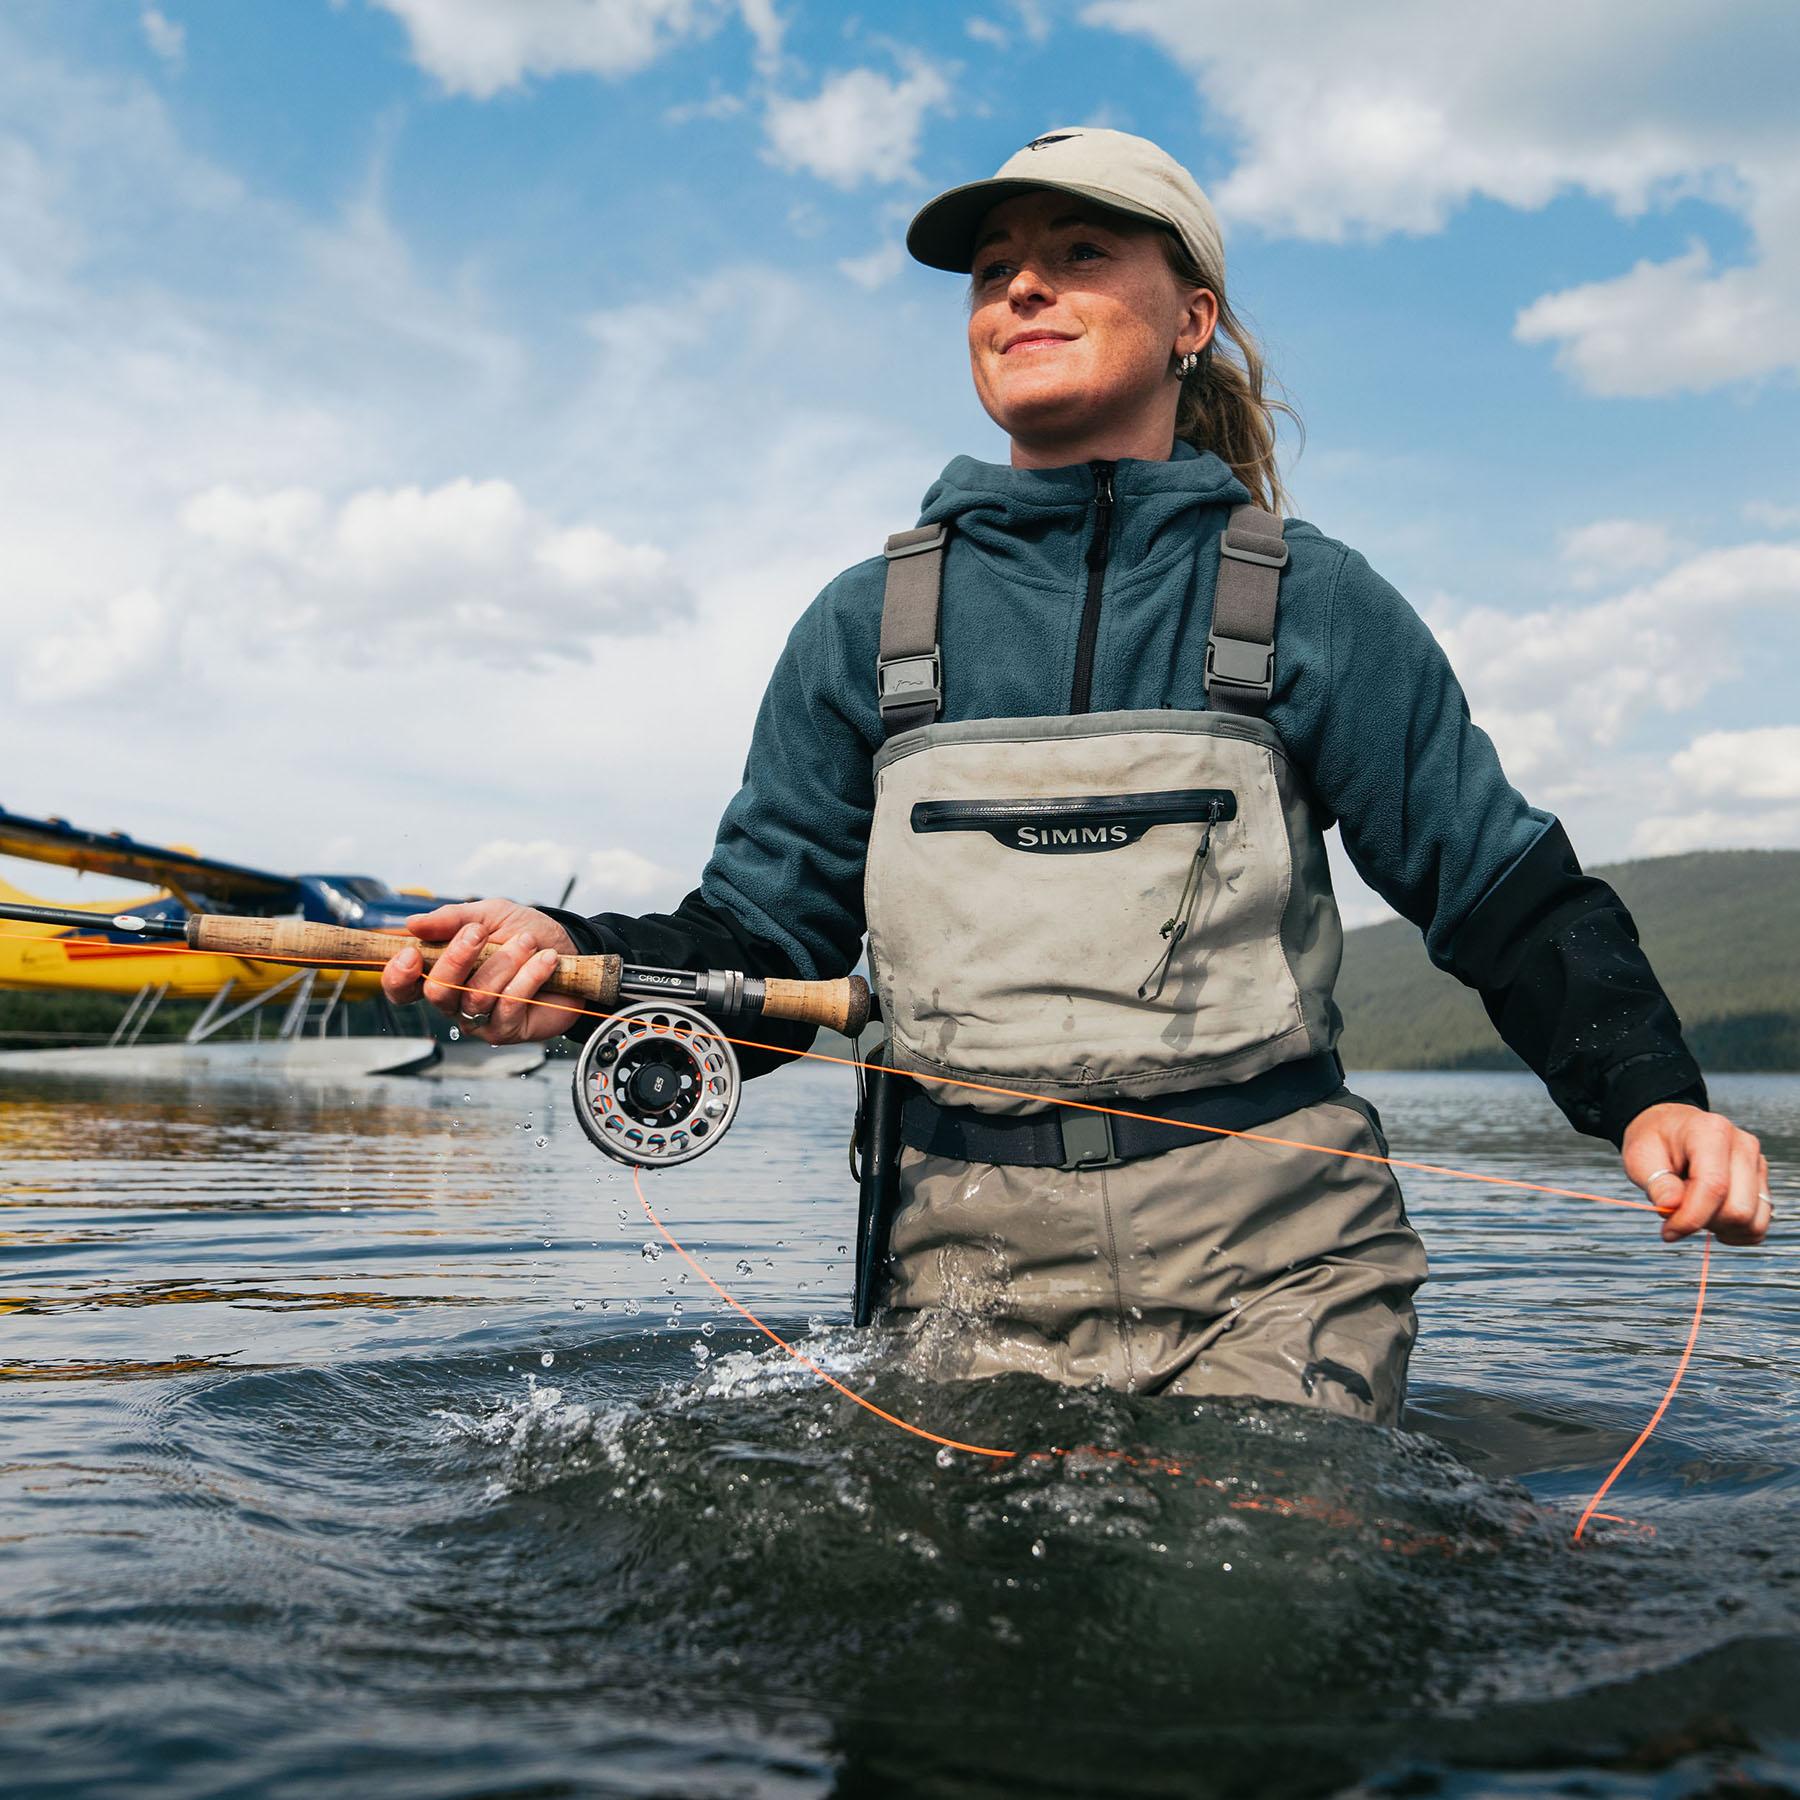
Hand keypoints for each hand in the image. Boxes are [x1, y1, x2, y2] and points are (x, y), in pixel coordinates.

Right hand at [379, 898, 582, 1044]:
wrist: (573, 950)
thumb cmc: (526, 934)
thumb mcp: (490, 915)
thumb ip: (452, 919)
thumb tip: (412, 925)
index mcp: (442, 972)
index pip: (404, 987)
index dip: (398, 975)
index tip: (411, 952)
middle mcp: (456, 1000)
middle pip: (438, 992)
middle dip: (457, 958)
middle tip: (480, 932)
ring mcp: (480, 1018)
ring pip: (477, 996)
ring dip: (504, 962)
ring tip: (528, 942)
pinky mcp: (508, 1030)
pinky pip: (509, 1006)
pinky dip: (528, 977)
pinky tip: (546, 960)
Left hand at [1622, 1103, 1771, 1246]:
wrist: (1670, 1128)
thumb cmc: (1655, 1140)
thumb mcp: (1640, 1156)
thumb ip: (1657, 1183)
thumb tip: (1672, 1207)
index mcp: (1711, 1132)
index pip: (1714, 1186)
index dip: (1691, 1218)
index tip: (1668, 1232)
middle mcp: (1743, 1146)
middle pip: (1738, 1209)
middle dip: (1704, 1222)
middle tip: (1678, 1211)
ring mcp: (1756, 1165)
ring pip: (1753, 1221)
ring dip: (1721, 1228)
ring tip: (1695, 1209)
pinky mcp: (1761, 1182)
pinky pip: (1758, 1225)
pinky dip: (1735, 1232)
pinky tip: (1712, 1219)